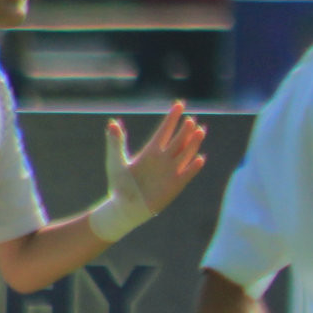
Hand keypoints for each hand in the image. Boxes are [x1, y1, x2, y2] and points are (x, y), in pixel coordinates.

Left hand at [92, 103, 206, 240]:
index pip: (164, 130)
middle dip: (184, 130)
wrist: (126, 207)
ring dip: (193, 143)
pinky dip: (193, 167)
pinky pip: (187, 173)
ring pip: (185, 153)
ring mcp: (171, 171)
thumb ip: (115, 142)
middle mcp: (164, 159)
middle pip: (178, 140)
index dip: (172, 118)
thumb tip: (112, 122)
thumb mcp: (115, 161)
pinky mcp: (176, 185)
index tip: (180, 104)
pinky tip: (199, 158)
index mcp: (150, 151)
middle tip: (190, 119)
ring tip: (200, 131)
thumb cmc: (119, 185)